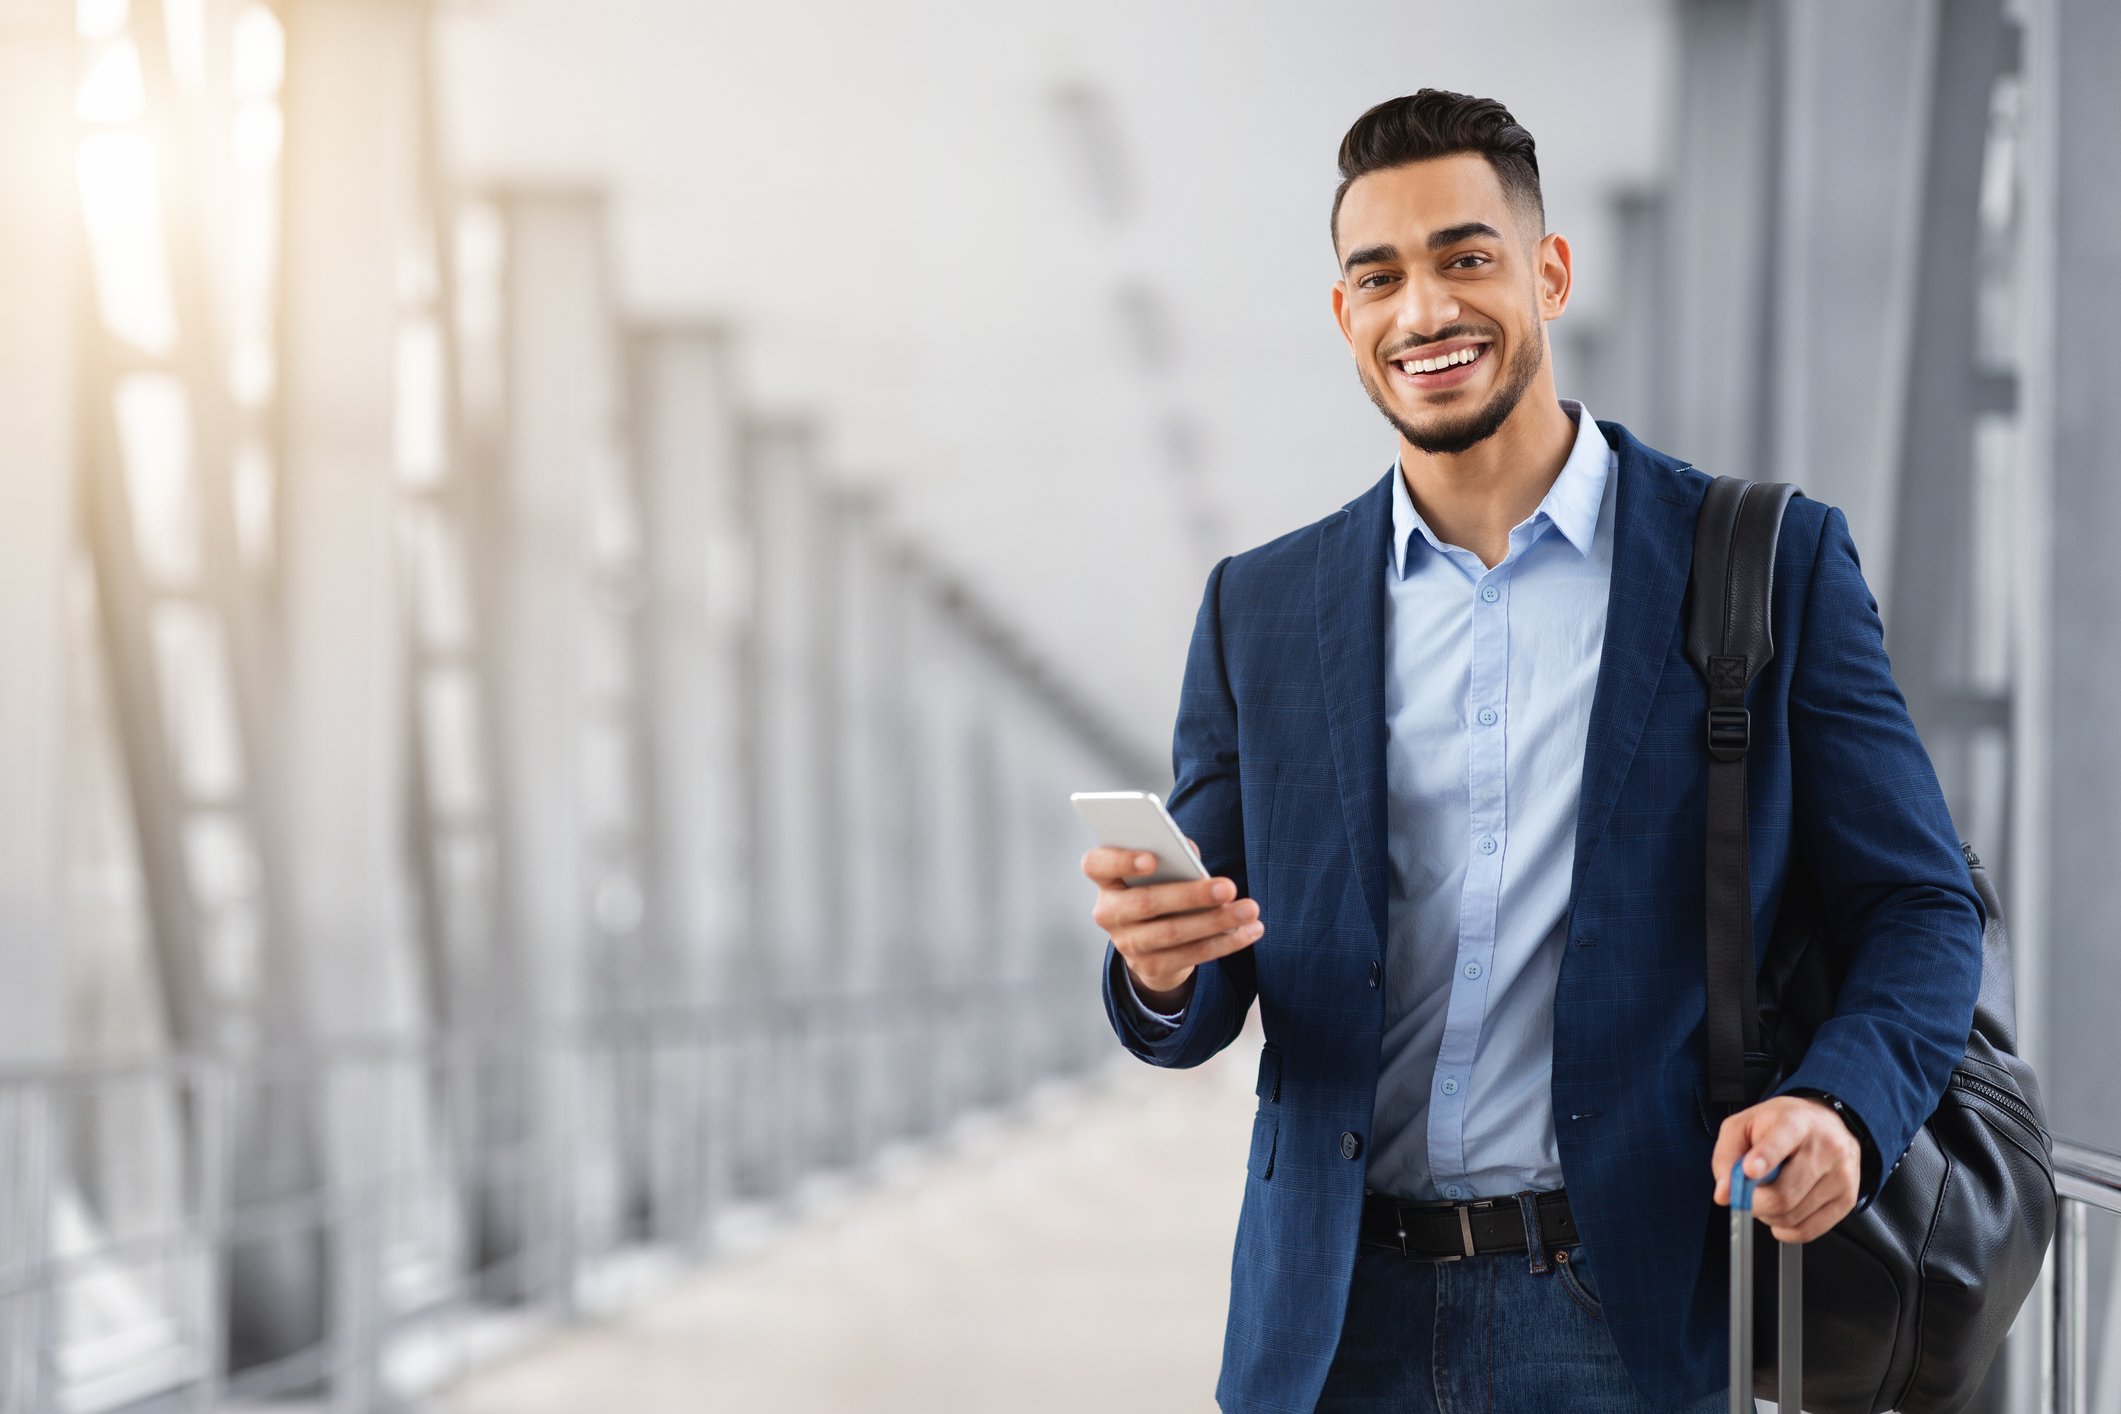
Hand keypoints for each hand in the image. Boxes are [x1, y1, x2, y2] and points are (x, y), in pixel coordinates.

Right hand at [1082, 836, 1262, 1003]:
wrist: (1154, 943)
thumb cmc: (1161, 888)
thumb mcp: (1161, 870)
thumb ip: (1172, 855)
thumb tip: (1190, 852)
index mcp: (1106, 880)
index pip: (1096, 865)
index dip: (1120, 861)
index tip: (1152, 859)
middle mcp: (1109, 913)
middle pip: (1145, 902)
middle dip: (1191, 895)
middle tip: (1229, 886)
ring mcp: (1127, 944)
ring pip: (1172, 933)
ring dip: (1216, 921)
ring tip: (1249, 909)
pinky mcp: (1150, 968)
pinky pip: (1191, 955)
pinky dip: (1225, 943)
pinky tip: (1250, 930)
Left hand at [1709, 1095, 1861, 1242]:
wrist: (1827, 1124)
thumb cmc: (1782, 1125)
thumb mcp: (1744, 1126)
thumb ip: (1727, 1155)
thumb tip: (1725, 1193)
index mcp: (1796, 1123)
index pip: (1781, 1141)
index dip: (1764, 1158)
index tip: (1749, 1169)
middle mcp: (1825, 1148)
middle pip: (1783, 1194)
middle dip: (1754, 1203)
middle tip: (1747, 1196)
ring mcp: (1840, 1175)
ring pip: (1793, 1216)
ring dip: (1769, 1215)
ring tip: (1769, 1195)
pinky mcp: (1847, 1199)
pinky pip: (1808, 1231)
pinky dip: (1786, 1229)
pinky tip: (1783, 1211)